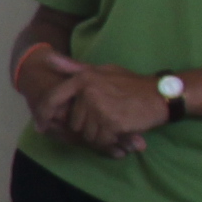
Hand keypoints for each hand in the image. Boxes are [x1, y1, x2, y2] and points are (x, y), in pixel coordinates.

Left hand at [28, 51, 169, 155]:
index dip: (43, 114)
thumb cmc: (130, 84)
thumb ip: (74, 68)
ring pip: (86, 134)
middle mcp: (88, 92)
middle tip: (105, 122)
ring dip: (99, 136)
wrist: (161, 95)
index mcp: (83, 78)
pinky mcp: (112, 123)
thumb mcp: (102, 70)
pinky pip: (101, 141)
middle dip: (86, 127)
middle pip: (73, 122)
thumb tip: (48, 59)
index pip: (52, 98)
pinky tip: (121, 132)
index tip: (41, 127)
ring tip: (115, 125)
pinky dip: (110, 142)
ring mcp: (100, 107)